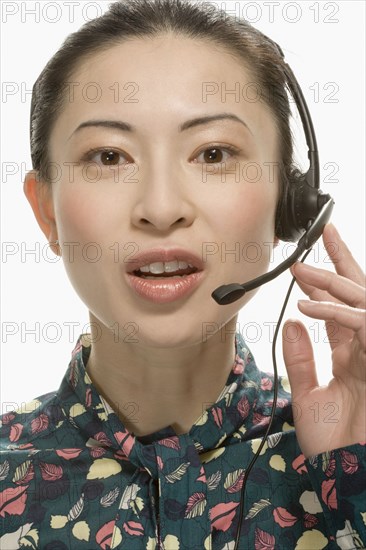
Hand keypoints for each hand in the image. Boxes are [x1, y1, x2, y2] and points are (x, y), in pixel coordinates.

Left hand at [282, 223, 365, 457]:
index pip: (338, 311)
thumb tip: (291, 322)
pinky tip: (310, 306)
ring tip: (303, 265)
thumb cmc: (333, 442)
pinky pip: (360, 326)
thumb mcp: (307, 395)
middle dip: (341, 263)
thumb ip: (301, 358)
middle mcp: (364, 348)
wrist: (347, 473)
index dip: (323, 285)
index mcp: (349, 356)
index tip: (305, 264)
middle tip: (323, 234)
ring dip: (332, 282)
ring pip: (359, 304)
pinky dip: (336, 315)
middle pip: (356, 296)